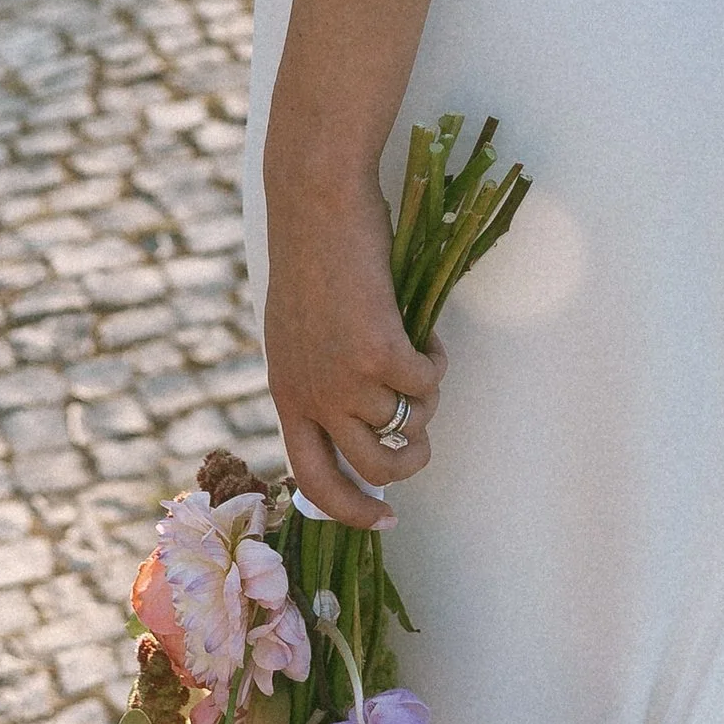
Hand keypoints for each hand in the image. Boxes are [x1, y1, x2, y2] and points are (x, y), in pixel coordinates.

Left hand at [261, 166, 444, 528]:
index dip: (350, 509)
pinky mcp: (380, 352)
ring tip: (423, 364)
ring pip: (404, 426)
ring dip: (425, 402)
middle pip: (370, 470)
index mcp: (287, 393)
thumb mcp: (297, 331)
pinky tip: (426, 333)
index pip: (313, 480)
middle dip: (408, 465)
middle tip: (422, 443)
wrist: (316, 204)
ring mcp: (345, 378)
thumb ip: (318, 372)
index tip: (385, 519)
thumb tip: (362, 412)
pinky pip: (427, 383)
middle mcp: (312, 397)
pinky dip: (436, 361)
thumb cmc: (311, 254)